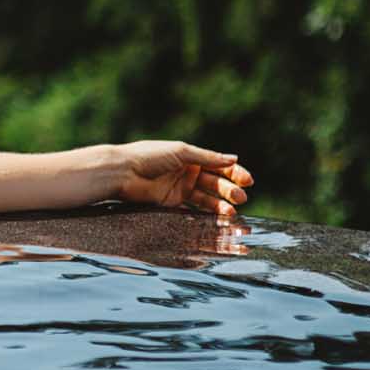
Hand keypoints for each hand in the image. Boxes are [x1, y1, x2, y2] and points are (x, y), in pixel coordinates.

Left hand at [113, 141, 252, 215]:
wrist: (122, 172)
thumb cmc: (148, 156)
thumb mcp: (181, 152)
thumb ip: (207, 158)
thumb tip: (234, 159)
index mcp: (190, 156)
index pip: (219, 165)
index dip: (235, 173)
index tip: (248, 181)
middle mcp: (187, 172)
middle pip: (216, 183)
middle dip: (230, 191)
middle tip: (240, 198)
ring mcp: (180, 189)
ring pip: (207, 198)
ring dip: (222, 205)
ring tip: (232, 212)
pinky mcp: (171, 203)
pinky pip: (193, 209)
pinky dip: (207, 214)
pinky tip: (219, 217)